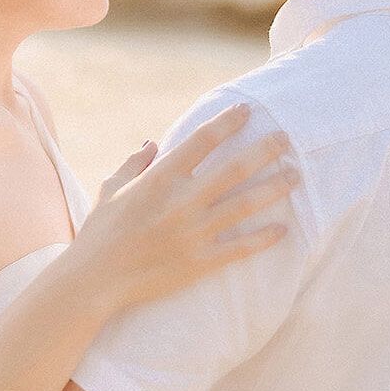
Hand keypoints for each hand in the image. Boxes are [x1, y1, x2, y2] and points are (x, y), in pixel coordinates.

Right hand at [72, 104, 295, 311]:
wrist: (95, 280)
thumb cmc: (99, 233)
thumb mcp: (111, 189)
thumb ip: (134, 163)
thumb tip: (153, 144)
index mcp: (160, 179)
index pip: (203, 140)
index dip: (227, 121)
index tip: (246, 111)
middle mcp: (182, 201)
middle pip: (235, 167)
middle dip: (266, 149)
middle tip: (286, 138)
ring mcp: (194, 232)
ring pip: (246, 203)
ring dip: (274, 188)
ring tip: (294, 176)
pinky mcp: (200, 261)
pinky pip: (241, 247)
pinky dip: (264, 237)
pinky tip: (283, 229)